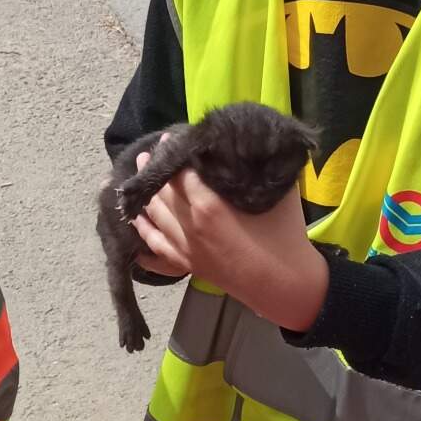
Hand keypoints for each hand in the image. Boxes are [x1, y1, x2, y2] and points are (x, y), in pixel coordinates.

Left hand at [133, 159, 328, 332]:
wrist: (284, 284)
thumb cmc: (284, 236)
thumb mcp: (278, 194)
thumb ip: (257, 170)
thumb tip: (245, 150)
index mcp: (208, 205)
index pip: (180, 173)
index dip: (171, 153)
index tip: (169, 137)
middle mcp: (188, 226)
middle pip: (161, 193)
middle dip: (152, 171)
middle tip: (147, 154)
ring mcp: (184, 249)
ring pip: (153, 219)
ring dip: (144, 197)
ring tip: (139, 180)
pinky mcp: (186, 266)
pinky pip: (155, 251)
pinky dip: (143, 237)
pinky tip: (136, 225)